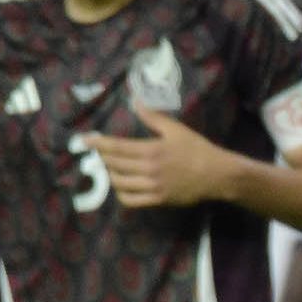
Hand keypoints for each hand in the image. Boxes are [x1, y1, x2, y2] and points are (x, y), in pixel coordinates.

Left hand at [87, 106, 233, 208]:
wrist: (217, 175)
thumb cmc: (197, 149)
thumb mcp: (176, 129)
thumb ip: (153, 117)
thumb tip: (135, 101)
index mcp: (151, 150)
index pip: (116, 147)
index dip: (98, 143)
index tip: (84, 140)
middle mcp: (148, 169)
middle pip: (114, 164)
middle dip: (103, 157)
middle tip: (100, 152)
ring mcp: (152, 187)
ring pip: (119, 182)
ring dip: (111, 174)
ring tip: (111, 167)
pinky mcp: (158, 200)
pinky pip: (131, 200)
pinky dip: (121, 193)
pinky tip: (121, 186)